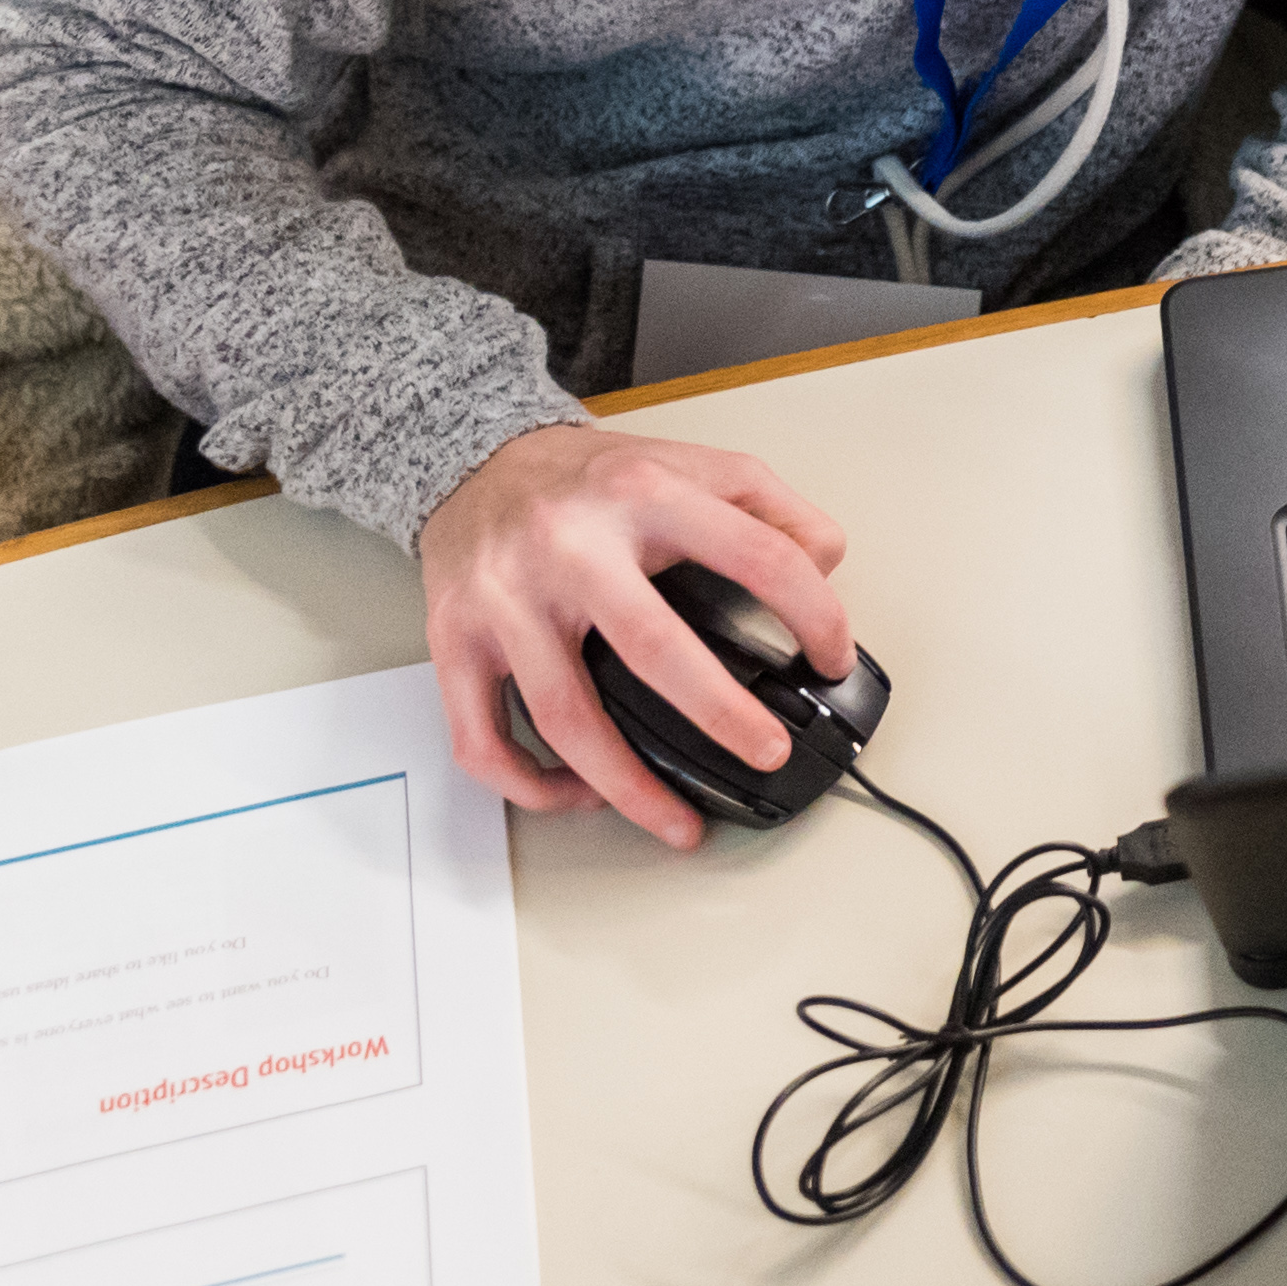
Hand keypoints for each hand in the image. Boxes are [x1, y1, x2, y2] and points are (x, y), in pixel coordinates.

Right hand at [419, 426, 853, 851]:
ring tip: (679, 825)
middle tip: (767, 753)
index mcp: (643, 496)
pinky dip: (531, 785)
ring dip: (627, 786)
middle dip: (721, 715)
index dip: (812, 614)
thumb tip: (828, 558)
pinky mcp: (454, 641)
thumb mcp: (687, 462)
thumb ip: (766, 502)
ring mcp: (506, 599)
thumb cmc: (585, 478)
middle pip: (654, 646)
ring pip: (565, 716)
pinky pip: (483, 738)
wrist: (470, 460)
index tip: (832, 657)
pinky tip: (580, 797)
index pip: (756, 555)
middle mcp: (570, 546)